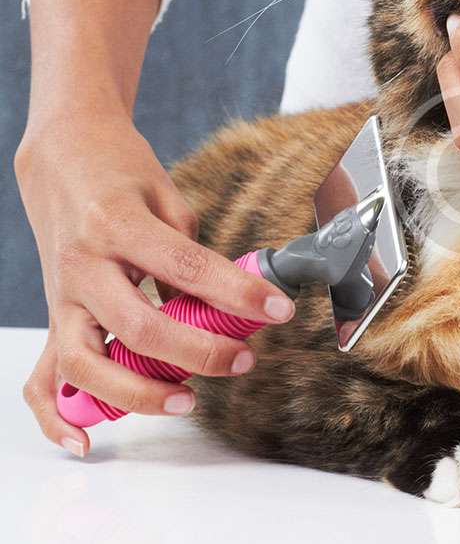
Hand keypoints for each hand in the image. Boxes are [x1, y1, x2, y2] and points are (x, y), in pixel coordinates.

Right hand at [15, 115, 294, 456]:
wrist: (63, 156)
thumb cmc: (121, 173)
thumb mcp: (165, 195)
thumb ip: (189, 251)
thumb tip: (224, 304)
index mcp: (118, 223)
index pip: (186, 267)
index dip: (238, 293)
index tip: (279, 309)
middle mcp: (83, 264)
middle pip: (138, 325)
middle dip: (199, 352)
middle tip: (243, 361)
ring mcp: (61, 295)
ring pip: (85, 363)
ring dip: (137, 392)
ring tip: (187, 401)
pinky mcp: (52, 317)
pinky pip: (42, 377)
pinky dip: (58, 416)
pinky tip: (86, 441)